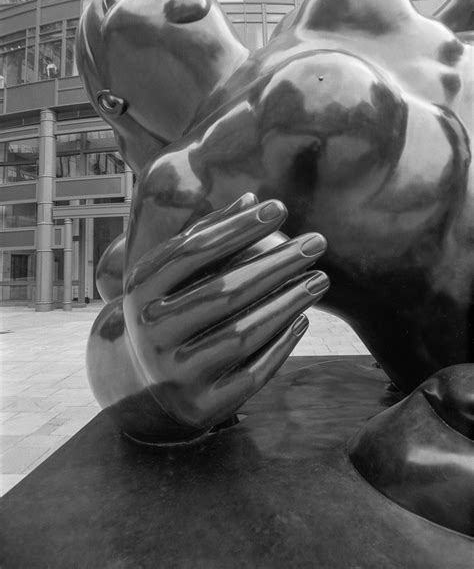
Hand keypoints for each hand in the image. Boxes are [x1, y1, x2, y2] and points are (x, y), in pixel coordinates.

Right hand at [123, 193, 328, 440]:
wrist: (136, 384)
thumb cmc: (166, 311)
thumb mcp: (172, 274)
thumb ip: (207, 235)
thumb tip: (251, 199)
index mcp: (141, 290)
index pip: (194, 251)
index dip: (238, 227)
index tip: (281, 208)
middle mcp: (151, 332)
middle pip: (224, 292)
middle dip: (277, 263)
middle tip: (318, 242)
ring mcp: (174, 373)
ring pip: (242, 335)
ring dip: (288, 303)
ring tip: (321, 279)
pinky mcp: (200, 407)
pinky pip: (251, 374)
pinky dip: (282, 345)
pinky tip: (304, 319)